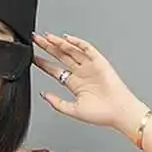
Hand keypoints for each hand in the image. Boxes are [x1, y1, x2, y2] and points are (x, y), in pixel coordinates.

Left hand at [32, 31, 147, 137]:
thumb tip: (43, 95)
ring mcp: (89, 66)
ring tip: (47, 38)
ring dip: (59, 43)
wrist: (118, 112)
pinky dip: (77, 43)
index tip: (33, 58)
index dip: (44, 63)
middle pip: (61, 56)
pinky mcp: (99, 61)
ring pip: (71, 50)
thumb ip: (57, 103)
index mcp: (74, 84)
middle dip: (48, 48)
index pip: (55, 70)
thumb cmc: (101, 114)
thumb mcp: (73, 110)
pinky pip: (87, 49)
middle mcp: (81, 73)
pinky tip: (67, 39)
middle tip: (36, 39)